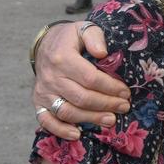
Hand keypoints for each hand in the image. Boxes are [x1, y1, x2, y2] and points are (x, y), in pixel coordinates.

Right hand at [33, 22, 131, 139]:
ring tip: (111, 120)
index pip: (90, 78)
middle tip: (124, 107)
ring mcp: (43, 92)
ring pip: (67, 112)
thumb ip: (94, 36)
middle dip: (106, 104)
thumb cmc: (70, 39)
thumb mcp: (83, 28)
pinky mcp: (38, 102)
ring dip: (91, 119)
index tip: (125, 92)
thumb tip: (103, 53)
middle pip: (81, 98)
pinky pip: (46, 120)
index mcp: (62, 58)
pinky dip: (60, 130)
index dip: (110, 87)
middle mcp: (51, 77)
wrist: (45, 44)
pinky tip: (77, 134)